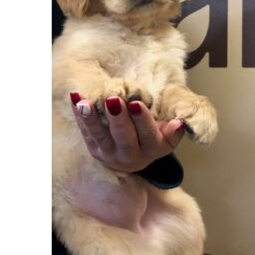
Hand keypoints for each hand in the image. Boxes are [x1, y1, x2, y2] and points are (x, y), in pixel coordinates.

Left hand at [70, 93, 184, 172]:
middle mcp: (130, 156)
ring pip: (100, 137)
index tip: (136, 104)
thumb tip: (178, 123)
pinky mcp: (94, 149)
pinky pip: (85, 131)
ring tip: (85, 103)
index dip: (142, 120)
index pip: (149, 136)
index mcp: (152, 150)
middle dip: (118, 119)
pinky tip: (76, 98)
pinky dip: (79, 115)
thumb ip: (174, 129)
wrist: (133, 156)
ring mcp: (109, 154)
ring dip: (91, 119)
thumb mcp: (167, 135)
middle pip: (124, 139)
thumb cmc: (153, 136)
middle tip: (113, 100)